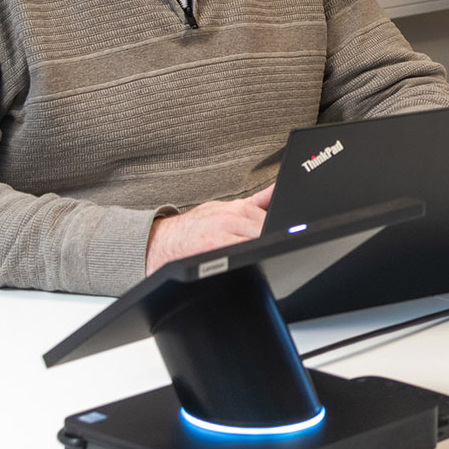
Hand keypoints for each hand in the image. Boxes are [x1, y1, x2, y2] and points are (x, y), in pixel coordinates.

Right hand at [145, 186, 272, 271]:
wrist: (162, 242)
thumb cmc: (194, 228)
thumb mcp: (226, 208)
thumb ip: (256, 202)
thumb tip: (277, 191)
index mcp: (236, 208)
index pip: (270, 215)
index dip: (280, 227)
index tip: (287, 234)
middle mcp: (230, 217)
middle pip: (266, 227)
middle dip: (274, 237)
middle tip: (279, 247)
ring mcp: (222, 232)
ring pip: (256, 238)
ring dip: (263, 245)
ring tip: (264, 254)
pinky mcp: (213, 248)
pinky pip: (240, 250)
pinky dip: (250, 253)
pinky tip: (252, 258)